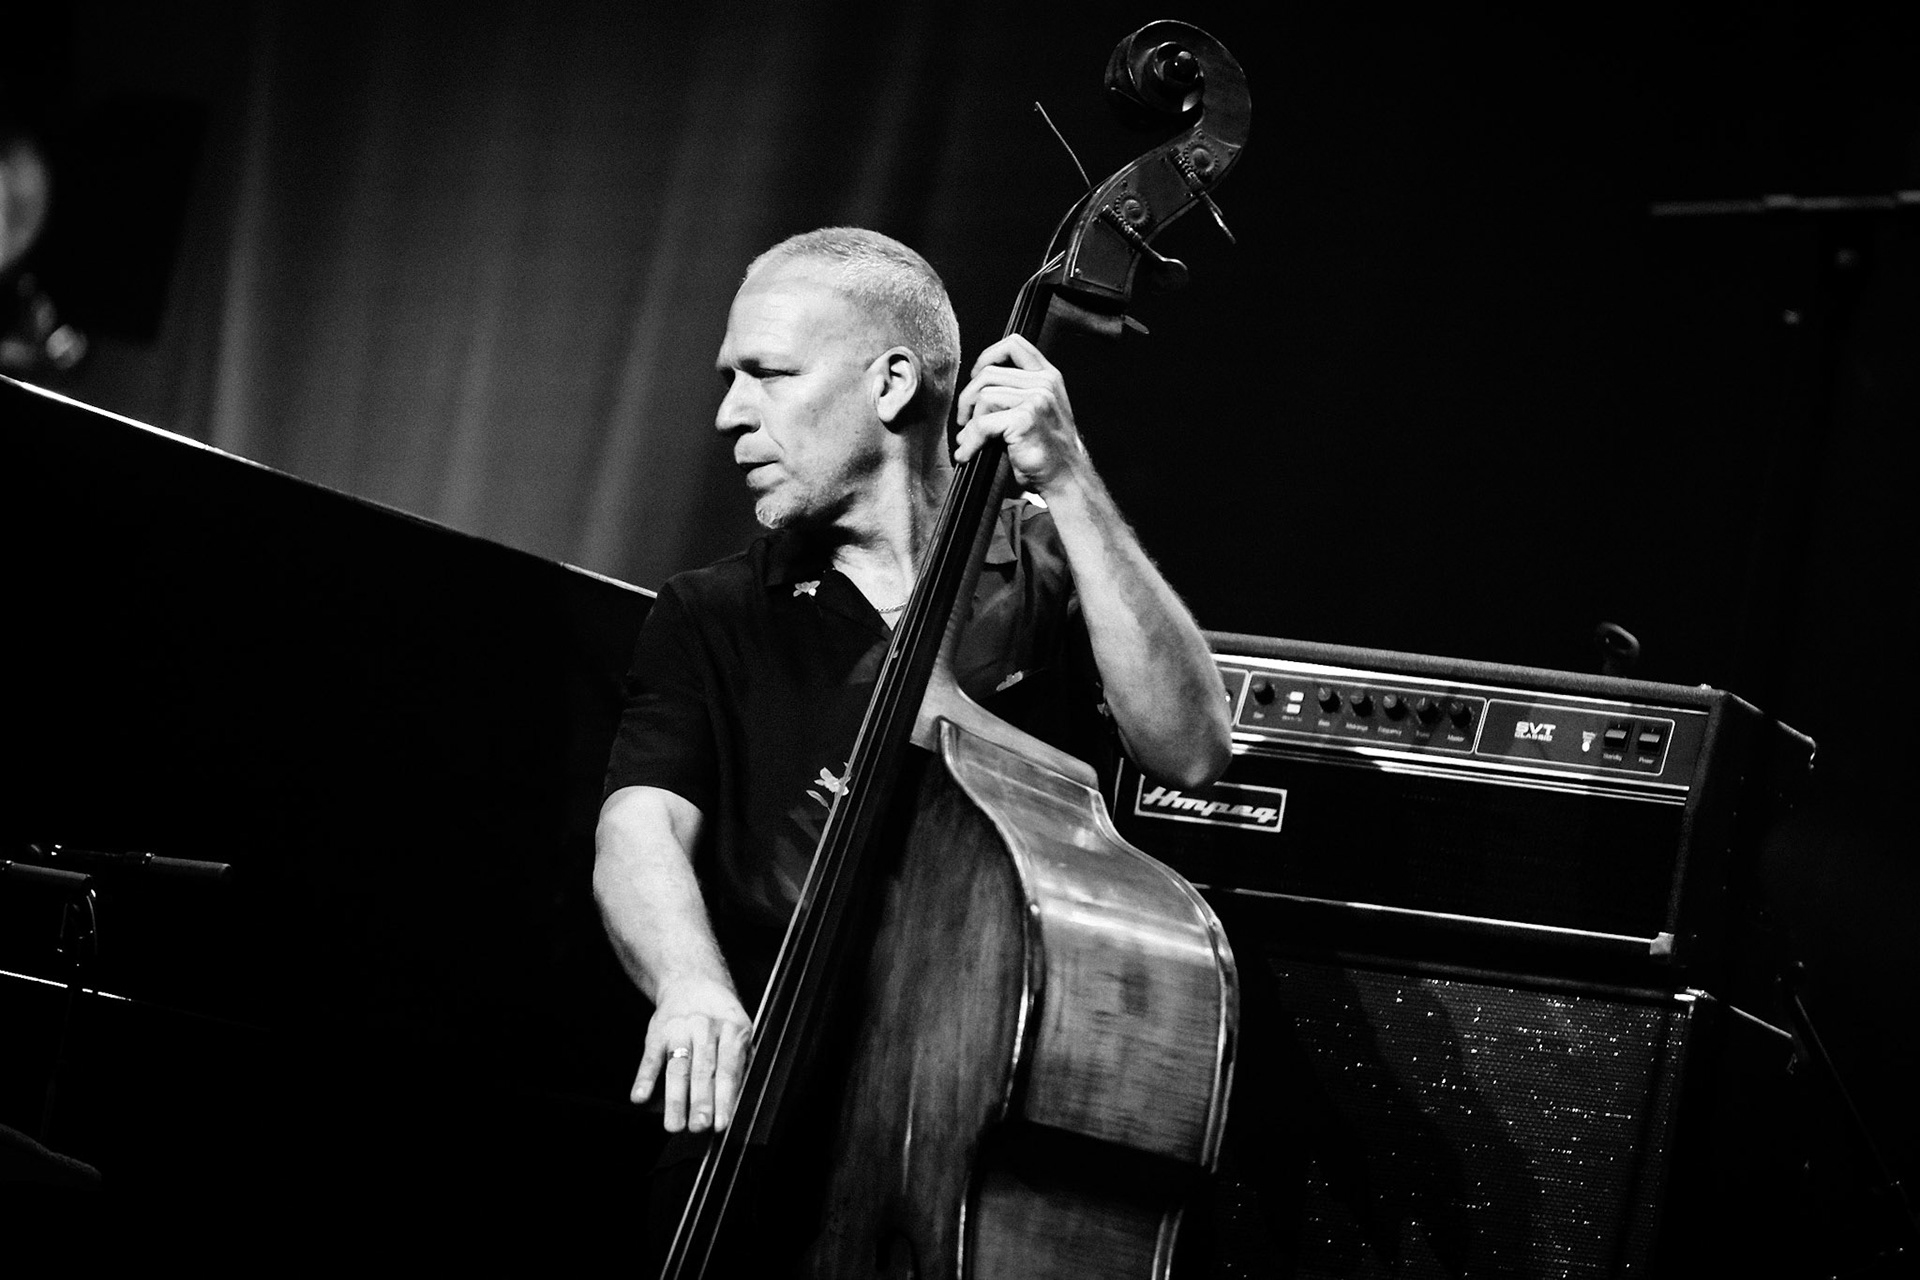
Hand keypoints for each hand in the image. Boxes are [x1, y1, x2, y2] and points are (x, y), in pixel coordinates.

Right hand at [634, 977, 751, 1133]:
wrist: (691, 981)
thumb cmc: (719, 1016)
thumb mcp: (739, 1031)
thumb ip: (740, 1064)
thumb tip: (736, 1101)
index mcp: (732, 1030)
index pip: (729, 1068)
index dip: (725, 1097)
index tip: (721, 1122)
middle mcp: (706, 1028)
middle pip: (703, 1070)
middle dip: (700, 1101)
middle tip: (699, 1126)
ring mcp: (680, 1029)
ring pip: (678, 1067)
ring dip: (675, 1098)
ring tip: (673, 1124)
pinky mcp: (658, 1032)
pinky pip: (651, 1057)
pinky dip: (644, 1078)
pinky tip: (640, 1097)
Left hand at [954, 334, 1087, 494]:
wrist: (1065, 478)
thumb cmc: (1047, 449)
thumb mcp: (1036, 411)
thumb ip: (1014, 393)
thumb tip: (971, 394)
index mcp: (1048, 376)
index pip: (1014, 344)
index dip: (987, 356)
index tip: (975, 376)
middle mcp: (1044, 383)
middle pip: (988, 374)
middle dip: (967, 399)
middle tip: (964, 421)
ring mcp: (1037, 399)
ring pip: (983, 398)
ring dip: (969, 424)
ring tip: (969, 441)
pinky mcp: (1026, 419)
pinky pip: (982, 424)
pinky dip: (970, 441)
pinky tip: (968, 453)